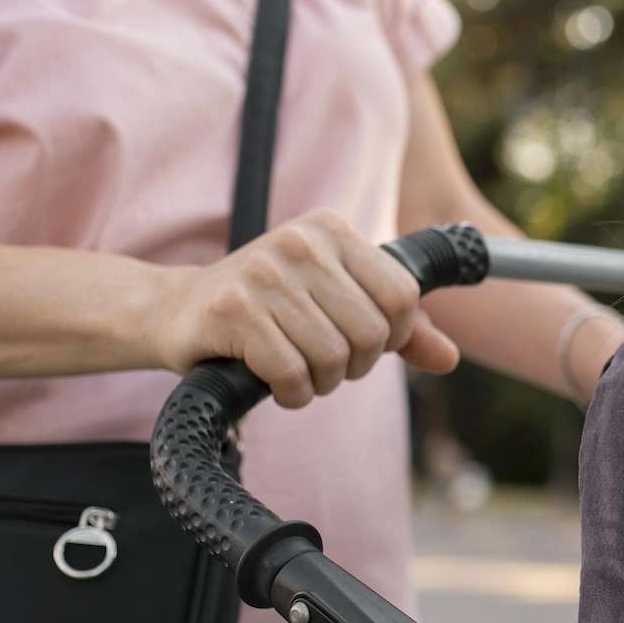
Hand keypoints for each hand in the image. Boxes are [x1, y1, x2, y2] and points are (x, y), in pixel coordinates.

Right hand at [148, 209, 460, 406]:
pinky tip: (274, 381)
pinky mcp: (233, 311)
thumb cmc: (267, 309)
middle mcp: (300, 242)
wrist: (175, 311)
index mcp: (330, 230)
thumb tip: (449, 357)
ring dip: (320, 382)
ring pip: (334, 358)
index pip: (403, 296)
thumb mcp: (335, 304)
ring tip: (295, 367)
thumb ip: (399, 327)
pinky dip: (292, 393)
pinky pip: (293, 374)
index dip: (393, 336)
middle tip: (322, 361)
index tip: (364, 343)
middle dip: (354, 364)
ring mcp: (264, 274)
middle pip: (373, 334)